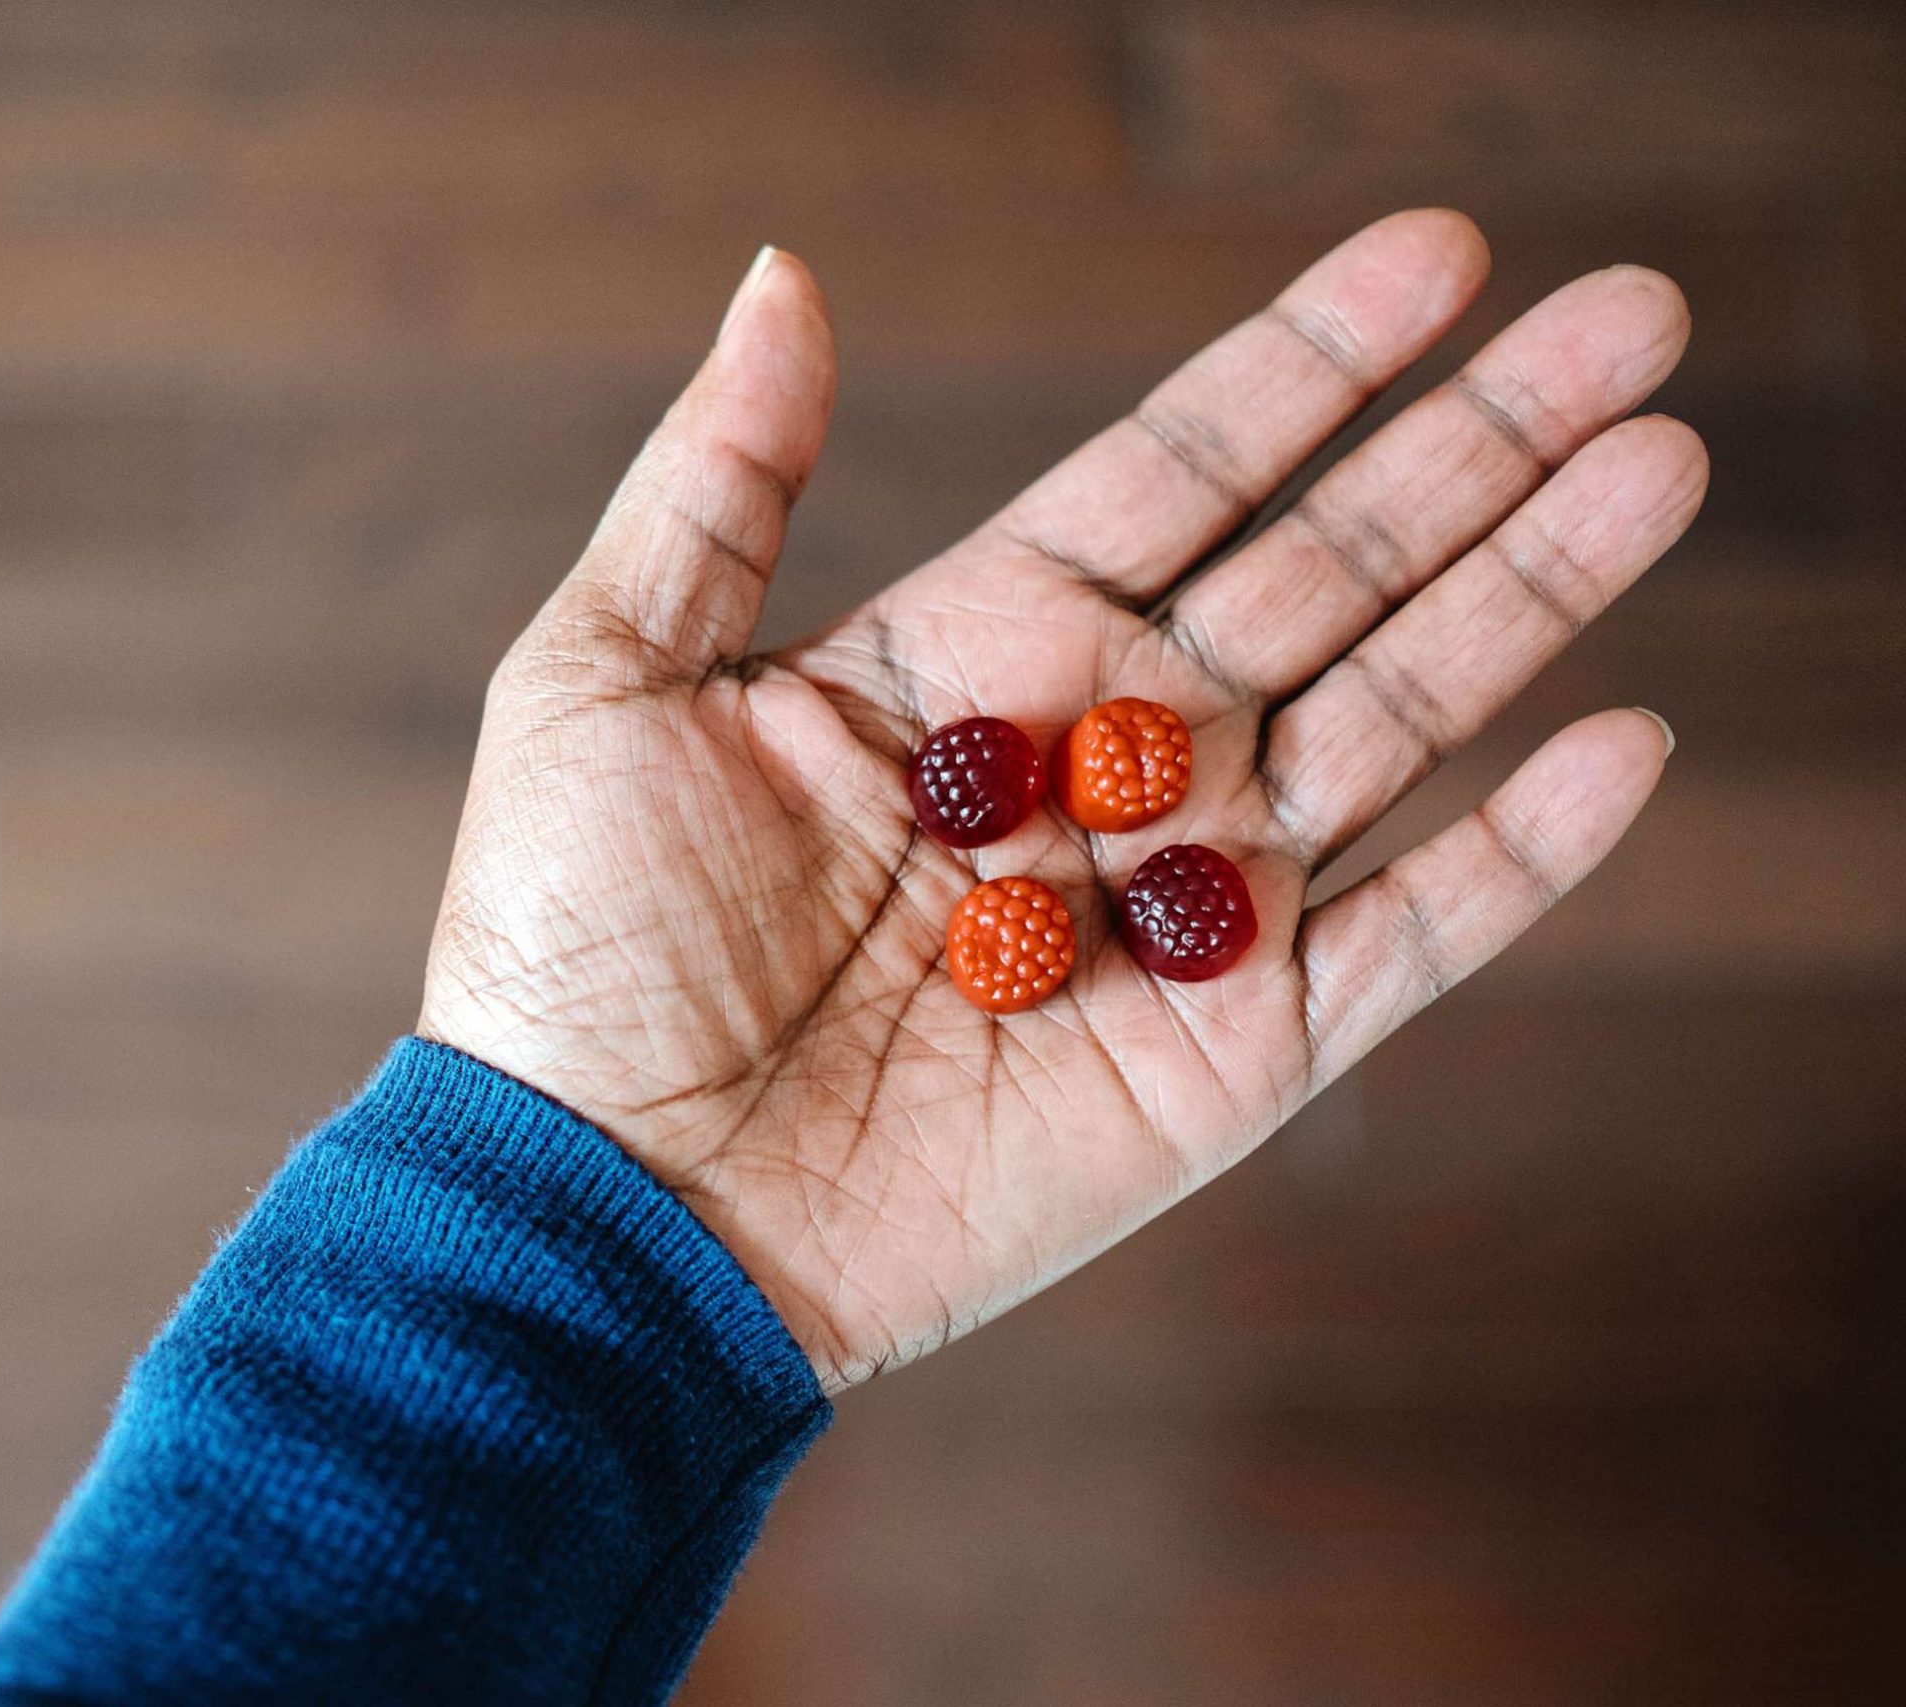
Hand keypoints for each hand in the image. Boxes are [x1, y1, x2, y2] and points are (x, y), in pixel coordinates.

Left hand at [419, 216, 1703, 1389]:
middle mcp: (1099, 760)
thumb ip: (723, 477)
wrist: (611, 1206)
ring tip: (1657, 460)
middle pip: (1327, 569)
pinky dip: (1520, 855)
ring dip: (1530, 592)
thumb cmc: (573, 948)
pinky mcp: (1224, 1057)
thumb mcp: (609, 672)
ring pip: (1395, 718)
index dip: (1312, 364)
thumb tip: (784, 275)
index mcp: (975, 651)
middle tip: (1629, 315)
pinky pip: (1407, 943)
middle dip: (1477, 446)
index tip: (1442, 256)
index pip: (1183, 471)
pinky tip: (1622, 738)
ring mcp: (1175, 906)